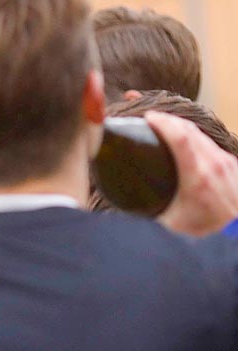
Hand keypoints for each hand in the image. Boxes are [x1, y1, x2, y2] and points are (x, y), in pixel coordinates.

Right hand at [152, 111, 237, 236]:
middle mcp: (214, 165)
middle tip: (149, 116)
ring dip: (180, 125)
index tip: (147, 117)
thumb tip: (126, 201)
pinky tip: (181, 140)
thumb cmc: (205, 231)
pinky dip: (191, 137)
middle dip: (168, 119)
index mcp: (198, 178)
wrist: (235, 231)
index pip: (181, 138)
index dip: (164, 123)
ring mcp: (225, 162)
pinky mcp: (230, 163)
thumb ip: (152, 207)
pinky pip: (208, 143)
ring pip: (200, 134)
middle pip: (190, 130)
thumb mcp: (172, 223)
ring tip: (162, 124)